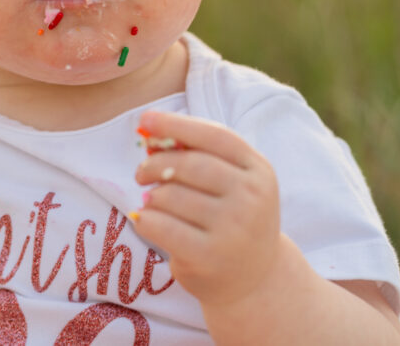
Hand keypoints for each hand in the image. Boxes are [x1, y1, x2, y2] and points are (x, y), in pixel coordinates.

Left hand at [131, 111, 281, 308]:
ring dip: (152, 196)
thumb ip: (199, 154)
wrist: (255, 278)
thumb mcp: (231, 183)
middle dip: (155, 164)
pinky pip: (159, 225)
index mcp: (258, 170)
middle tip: (141, 172)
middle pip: (188, 164)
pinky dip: (145, 219)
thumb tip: (150, 133)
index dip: (176, 124)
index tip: (145, 120)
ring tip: (154, 203)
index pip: (214, 136)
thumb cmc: (233, 218)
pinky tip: (149, 221)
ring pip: (169, 195)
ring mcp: (232, 229)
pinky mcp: (208, 257)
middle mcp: (251, 197)